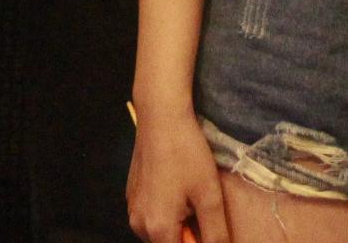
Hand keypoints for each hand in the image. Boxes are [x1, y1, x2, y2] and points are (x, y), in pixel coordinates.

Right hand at [128, 106, 228, 242]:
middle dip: (190, 237)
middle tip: (205, 211)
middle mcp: (139, 224)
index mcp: (157, 229)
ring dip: (179, 225)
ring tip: (193, 197)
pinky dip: (167, 211)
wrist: (161, 116)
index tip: (210, 227)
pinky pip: (151, 216)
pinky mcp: (132, 195)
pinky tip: (179, 187)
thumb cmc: (186, 153)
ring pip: (161, 233)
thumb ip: (215, 235)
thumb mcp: (209, 196)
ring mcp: (132, 209)